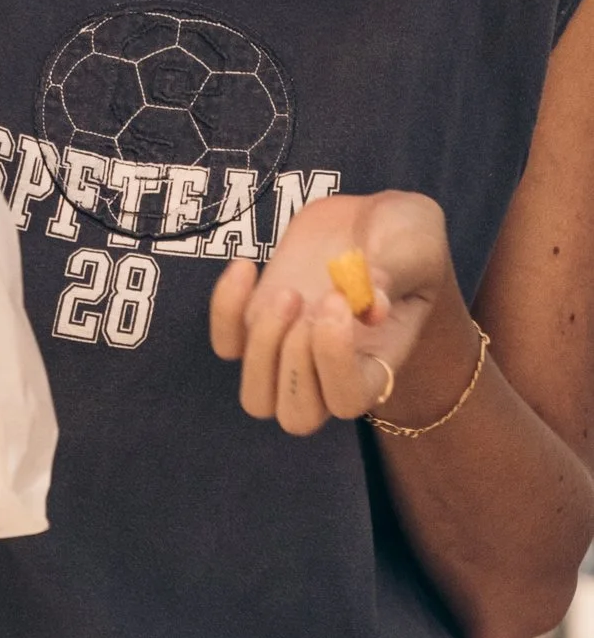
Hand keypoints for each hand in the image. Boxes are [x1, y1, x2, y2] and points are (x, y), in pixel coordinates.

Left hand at [209, 187, 459, 436]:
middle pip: (297, 417)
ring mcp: (288, 353)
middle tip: (305, 299)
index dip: (333, 360)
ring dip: (261, 346)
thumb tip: (371, 308)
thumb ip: (394, 272)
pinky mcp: (257, 325)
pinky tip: (246, 268)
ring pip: (256, 398)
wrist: (368, 220)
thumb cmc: (403, 238)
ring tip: (287, 292)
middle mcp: (329, 372)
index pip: (347, 401)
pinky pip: (226, 343)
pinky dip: (225, 311)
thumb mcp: (413, 243)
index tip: (336, 299)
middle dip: (292, 361)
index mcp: (378, 366)